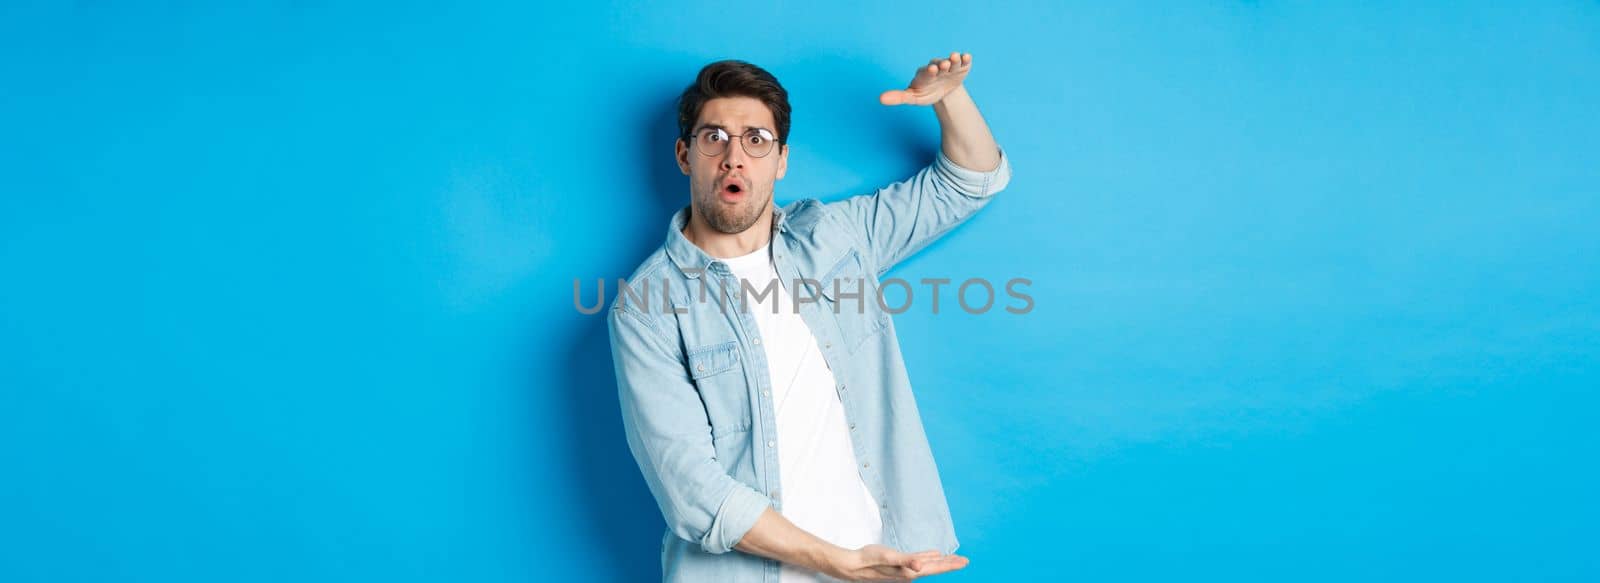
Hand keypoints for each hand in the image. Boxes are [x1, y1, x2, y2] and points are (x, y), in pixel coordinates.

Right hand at [825, 543, 969, 580]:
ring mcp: (905, 569)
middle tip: (965, 561)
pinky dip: (927, 557)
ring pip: (928, 564)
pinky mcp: (899, 564)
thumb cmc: (872, 561)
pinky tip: (932, 555)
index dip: (950, 565)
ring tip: (952, 559)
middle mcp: (910, 572)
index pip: (936, 567)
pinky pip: (918, 560)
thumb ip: (907, 561)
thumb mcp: (889, 558)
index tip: (964, 562)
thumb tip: (920, 567)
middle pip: (935, 567)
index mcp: (911, 571)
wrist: (855, 566)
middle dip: (950, 564)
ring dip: (941, 562)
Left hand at [879, 52, 972, 106]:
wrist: (941, 91)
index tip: (932, 70)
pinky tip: (967, 57)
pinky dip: (965, 59)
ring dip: (954, 59)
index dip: (929, 72)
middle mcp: (937, 67)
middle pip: (939, 64)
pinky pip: (963, 62)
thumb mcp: (912, 97)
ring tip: (956, 57)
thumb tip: (880, 99)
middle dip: (941, 64)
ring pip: (951, 61)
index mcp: (924, 75)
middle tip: (944, 64)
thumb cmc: (924, 93)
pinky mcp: (960, 68)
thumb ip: (898, 97)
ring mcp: (949, 67)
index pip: (926, 73)